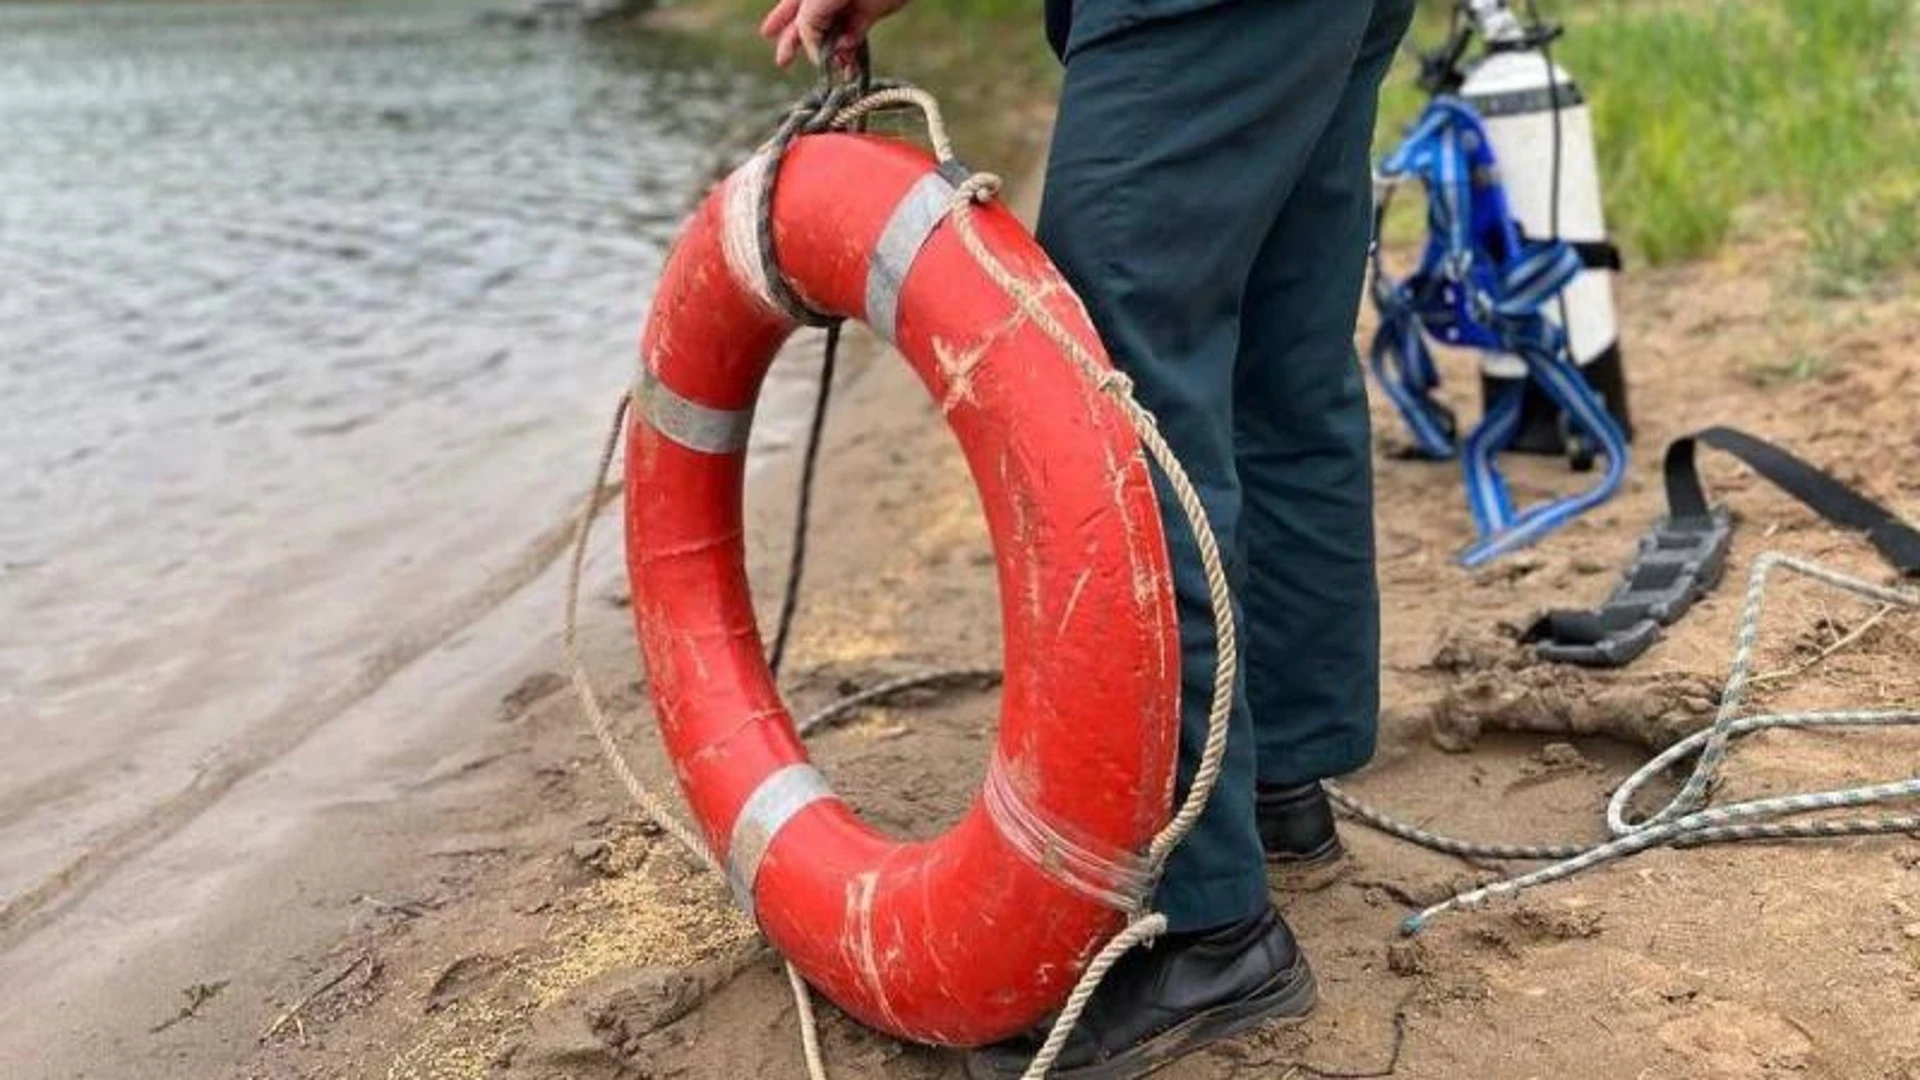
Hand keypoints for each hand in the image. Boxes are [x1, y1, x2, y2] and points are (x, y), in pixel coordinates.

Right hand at [759, 0, 911, 67]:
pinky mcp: (870, 12)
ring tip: (832, 69)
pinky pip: (855, 37)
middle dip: (796, 42)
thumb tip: (816, 54)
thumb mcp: (815, 1)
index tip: (770, 36)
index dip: (782, 23)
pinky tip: (848, 67)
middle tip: (782, 61)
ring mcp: (849, 4)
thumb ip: (809, 26)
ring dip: (830, 55)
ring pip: (833, 34)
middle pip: (808, 21)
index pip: (792, 6)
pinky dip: (851, 54)